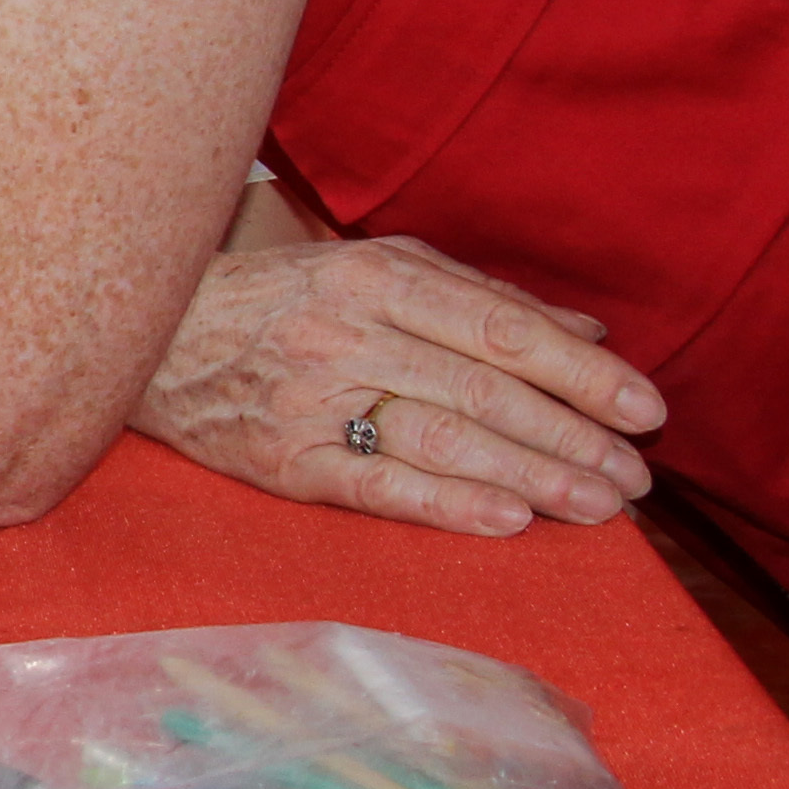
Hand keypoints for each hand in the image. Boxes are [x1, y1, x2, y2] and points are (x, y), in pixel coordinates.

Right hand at [138, 233, 662, 536]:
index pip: (502, 328)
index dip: (582, 372)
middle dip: (573, 436)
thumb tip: (586, 332)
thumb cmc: (275, 298)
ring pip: (442, 439)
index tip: (645, 407)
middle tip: (636, 474)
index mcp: (376, 277)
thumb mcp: (372, 268)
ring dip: (532, 476)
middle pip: (485, 389)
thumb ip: (477, 295)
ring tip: (598, 506)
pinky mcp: (282, 460)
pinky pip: (375, 485)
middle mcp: (347, 333)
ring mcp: (311, 399)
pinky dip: (446, 504)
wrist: (144, 333)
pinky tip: (507, 520)